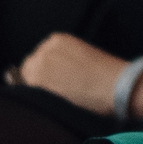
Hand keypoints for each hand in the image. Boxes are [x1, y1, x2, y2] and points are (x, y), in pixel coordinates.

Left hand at [14, 32, 142, 118]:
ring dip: (37, 93)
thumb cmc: (108, 77)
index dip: (48, 75)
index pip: (40, 58)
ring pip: (25, 82)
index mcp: (57, 40)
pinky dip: (37, 101)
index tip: (61, 84)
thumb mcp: (83, 60)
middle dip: (38, 82)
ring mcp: (38, 64)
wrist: (117, 85)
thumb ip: (61, 64)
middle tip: (60, 95)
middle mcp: (44, 48)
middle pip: (28, 69)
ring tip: (59, 101)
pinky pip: (26, 94)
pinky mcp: (36, 81)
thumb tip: (39, 80)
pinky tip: (55, 104)